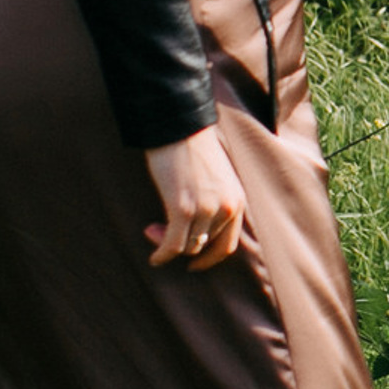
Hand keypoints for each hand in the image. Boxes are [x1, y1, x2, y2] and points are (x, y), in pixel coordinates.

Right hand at [144, 126, 247, 269]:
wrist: (179, 126)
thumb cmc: (191, 148)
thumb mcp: (215, 179)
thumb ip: (214, 202)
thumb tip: (195, 232)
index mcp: (237, 201)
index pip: (227, 244)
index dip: (209, 259)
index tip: (194, 262)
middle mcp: (226, 208)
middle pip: (202, 246)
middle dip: (181, 246)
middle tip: (159, 234)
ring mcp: (206, 209)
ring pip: (186, 246)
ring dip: (167, 245)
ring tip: (151, 231)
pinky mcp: (184, 208)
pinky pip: (172, 244)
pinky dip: (162, 254)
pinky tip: (154, 257)